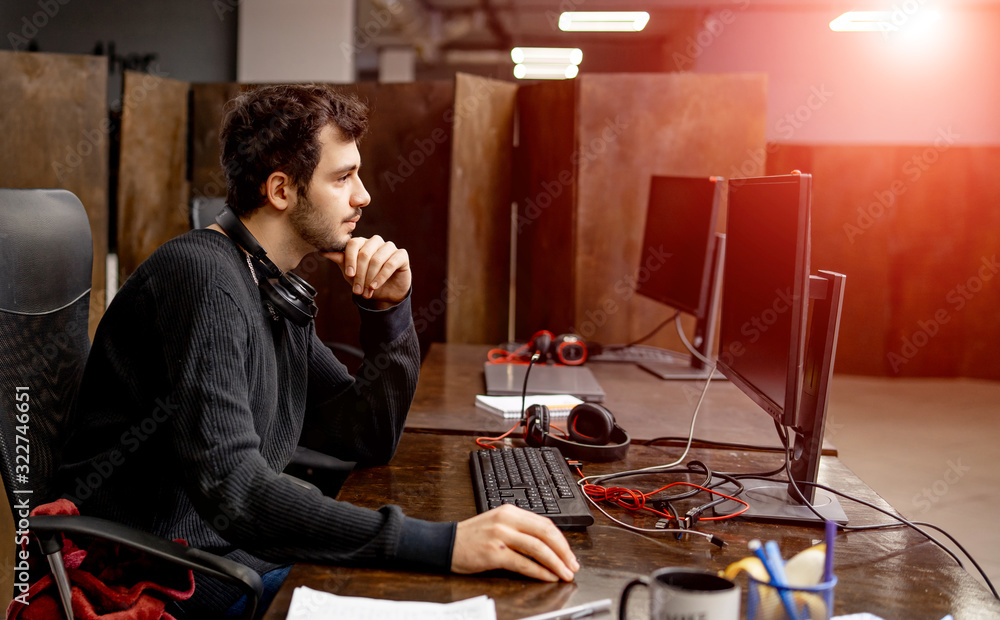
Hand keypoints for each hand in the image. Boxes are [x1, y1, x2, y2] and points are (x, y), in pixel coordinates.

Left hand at [322, 235, 410, 308]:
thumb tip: (323, 252)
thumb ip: (340, 260)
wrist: (385, 293)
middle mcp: (376, 242)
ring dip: (370, 278)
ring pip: (377, 259)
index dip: (350, 259)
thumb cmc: (366, 280)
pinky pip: (390, 263)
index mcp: (362, 242)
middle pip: (365, 253)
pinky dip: (381, 277)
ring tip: (366, 292)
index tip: (349, 275)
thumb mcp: (351, 272)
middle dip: (360, 274)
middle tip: (357, 290)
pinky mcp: (401, 255)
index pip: (353, 244)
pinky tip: (375, 287)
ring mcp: (389, 247)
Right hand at [451, 504, 579, 581]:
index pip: (545, 523)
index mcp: (510, 511)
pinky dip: (539, 571)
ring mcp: (500, 535)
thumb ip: (519, 530)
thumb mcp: (497, 524)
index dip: (561, 540)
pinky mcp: (494, 553)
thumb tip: (546, 546)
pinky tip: (547, 577)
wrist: (445, 543)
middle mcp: (507, 520)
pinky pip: (523, 562)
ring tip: (565, 574)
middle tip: (573, 565)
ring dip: (556, 563)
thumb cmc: (471, 537)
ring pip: (537, 548)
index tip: (570, 554)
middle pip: (545, 534)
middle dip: (564, 551)